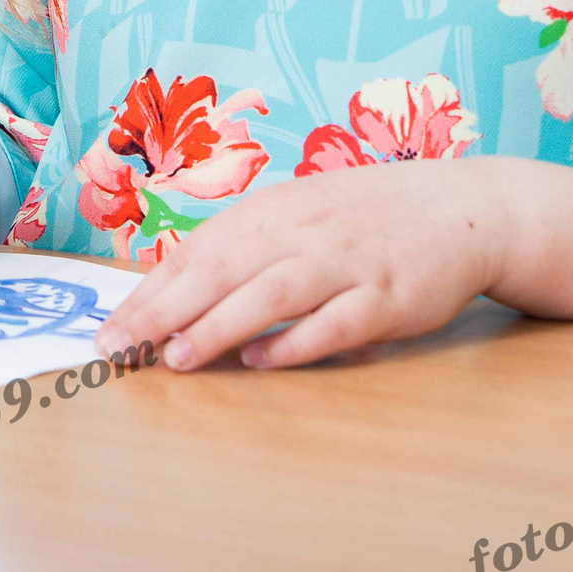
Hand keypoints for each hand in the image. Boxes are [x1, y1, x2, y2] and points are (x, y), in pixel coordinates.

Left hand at [95, 158, 503, 371]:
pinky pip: (336, 321)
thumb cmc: (368, 217)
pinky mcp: (389, 296)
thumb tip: (169, 281)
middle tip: (117, 347)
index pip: (197, 251)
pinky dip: (297, 343)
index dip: (149, 291)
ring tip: (177, 358)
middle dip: (164, 310)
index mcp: (274, 210)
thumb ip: (243, 244)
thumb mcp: (299, 212)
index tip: (108, 328)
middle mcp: (303, 231)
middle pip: (222, 269)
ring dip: (220, 325)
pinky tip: (262, 363)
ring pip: (272, 292)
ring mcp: (347, 262)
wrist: (463, 208)